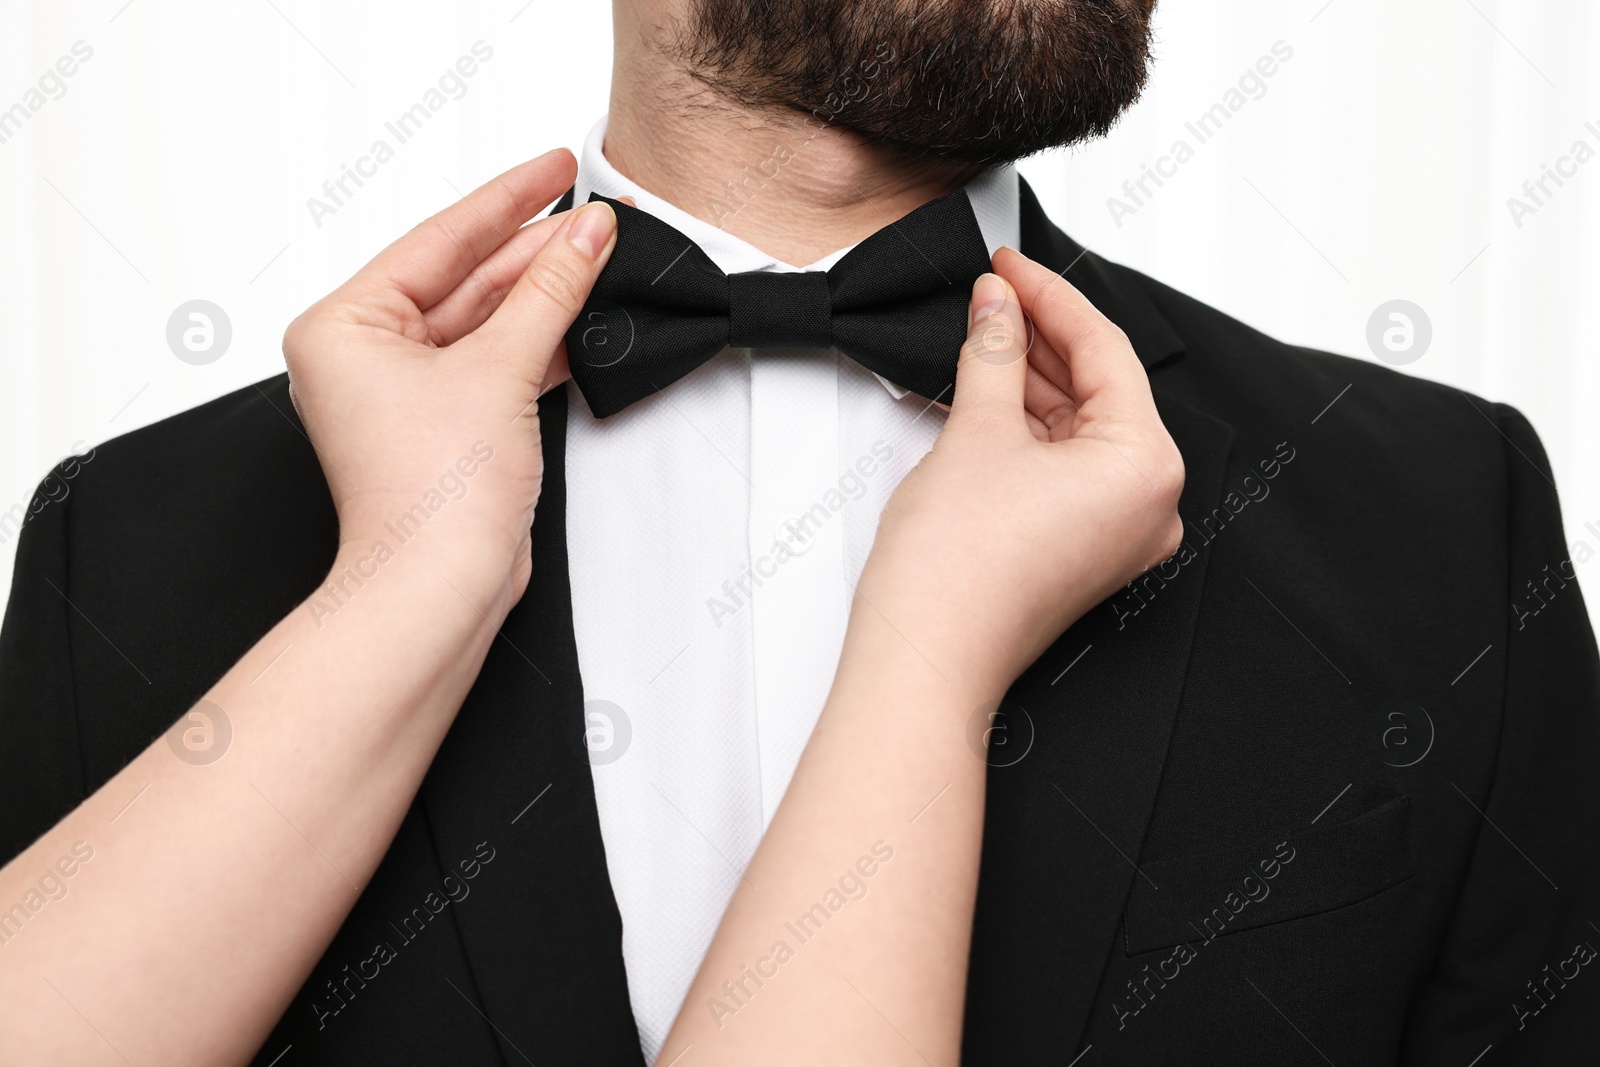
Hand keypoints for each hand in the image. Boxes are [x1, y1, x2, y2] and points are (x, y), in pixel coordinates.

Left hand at [281, 149, 616, 607]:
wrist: (438, 589)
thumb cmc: (430, 499)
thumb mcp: (498, 369)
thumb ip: (549, 291)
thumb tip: (585, 235)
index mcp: (343, 326)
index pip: (439, 240)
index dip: (507, 200)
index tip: (555, 170)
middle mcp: (365, 355)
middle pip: (465, 278)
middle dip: (535, 250)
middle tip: (598, 218)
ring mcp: (407, 392)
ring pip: (486, 321)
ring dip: (545, 294)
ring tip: (602, 255)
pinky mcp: (446, 424)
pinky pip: (496, 361)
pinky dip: (541, 342)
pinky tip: (584, 314)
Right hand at [854, 247, 1184, 694]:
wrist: (925, 659)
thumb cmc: (958, 573)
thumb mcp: (979, 432)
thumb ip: (995, 351)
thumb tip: (998, 305)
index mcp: (1148, 468)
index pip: (1105, 352)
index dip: (1050, 297)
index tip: (1010, 265)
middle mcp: (1147, 505)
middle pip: (1097, 389)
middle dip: (1039, 337)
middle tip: (990, 293)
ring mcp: (1114, 532)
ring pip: (1076, 428)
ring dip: (1027, 380)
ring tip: (979, 334)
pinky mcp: (1078, 549)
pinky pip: (1061, 467)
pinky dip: (1025, 428)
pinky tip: (985, 391)